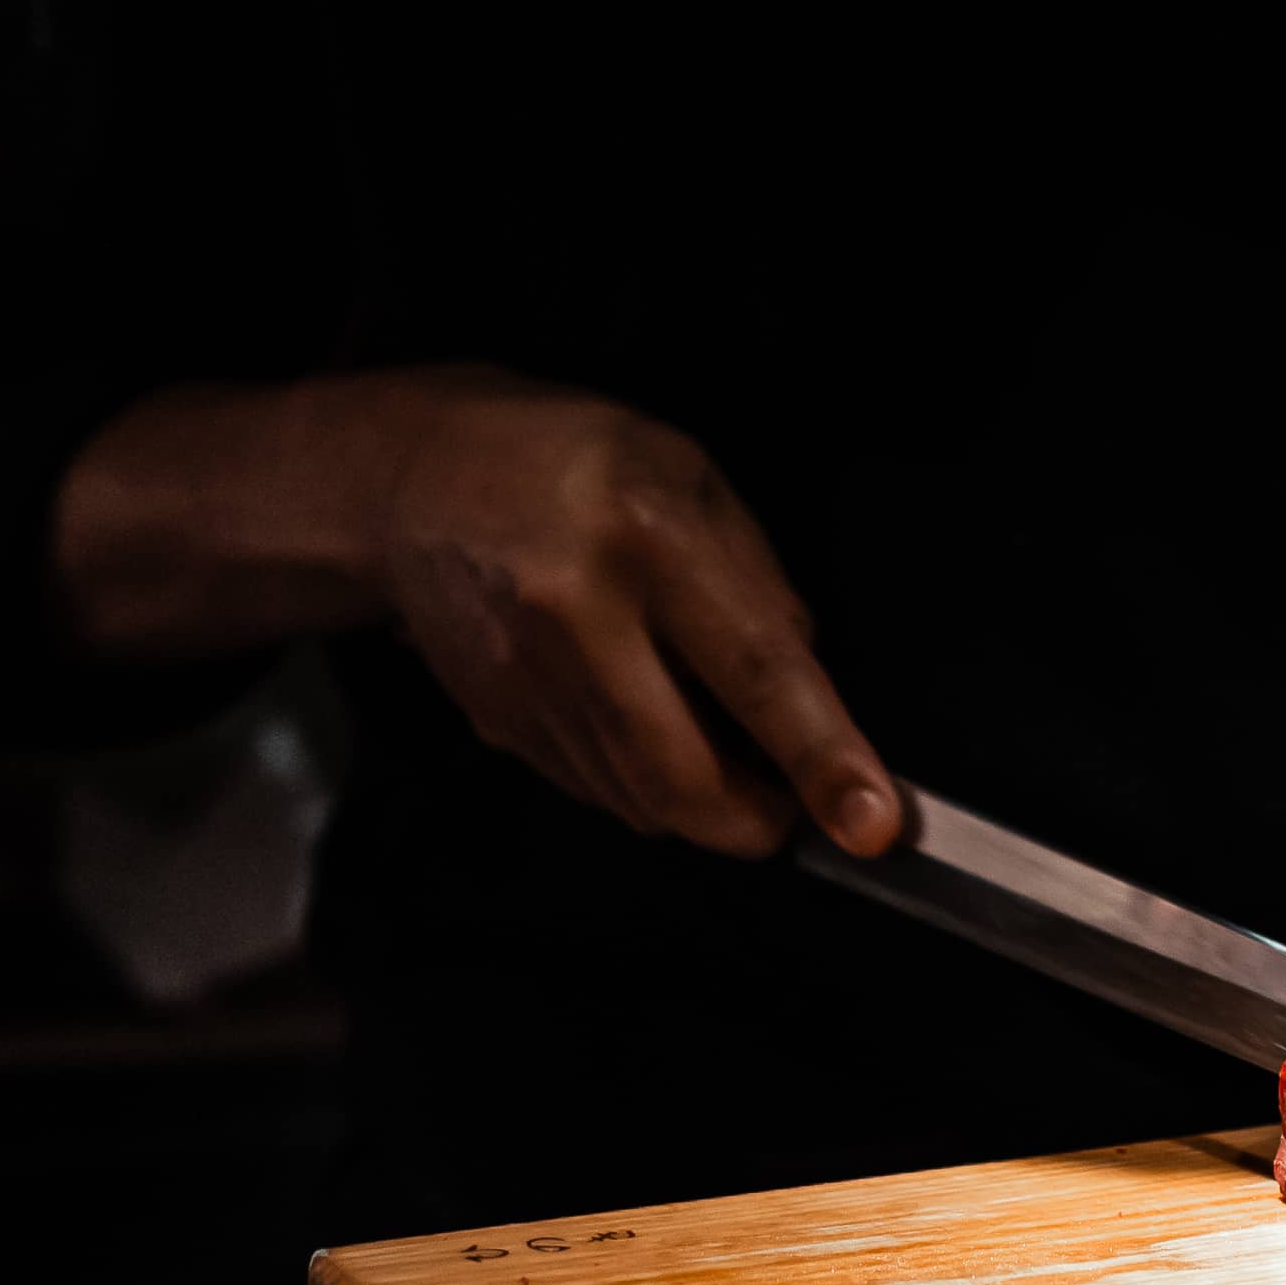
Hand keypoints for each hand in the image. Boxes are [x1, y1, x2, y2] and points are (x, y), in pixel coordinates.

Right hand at [362, 374, 898, 855]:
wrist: (413, 477)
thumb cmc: (570, 463)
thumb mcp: (691, 478)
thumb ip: (760, 585)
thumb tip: (813, 697)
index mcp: (647, 537)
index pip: (756, 671)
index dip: (822, 757)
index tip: (872, 822)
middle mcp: (577, 618)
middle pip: (685, 783)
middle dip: (757, 820)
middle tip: (796, 800)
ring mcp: (526, 682)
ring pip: (640, 801)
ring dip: (698, 799)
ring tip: (707, 726)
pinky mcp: (497, 723)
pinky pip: (594, 789)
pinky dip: (640, 779)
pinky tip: (637, 709)